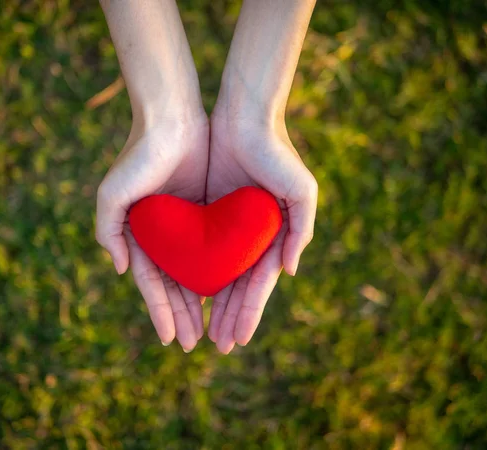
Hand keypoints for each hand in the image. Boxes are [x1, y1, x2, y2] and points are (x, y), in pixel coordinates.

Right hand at [96, 115, 208, 351]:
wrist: (172, 116)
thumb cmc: (139, 154)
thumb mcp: (113, 193)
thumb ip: (108, 231)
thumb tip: (121, 269)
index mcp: (138, 234)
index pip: (150, 283)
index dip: (159, 311)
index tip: (169, 338)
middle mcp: (161, 234)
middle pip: (173, 283)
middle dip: (181, 314)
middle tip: (193, 343)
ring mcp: (184, 225)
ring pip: (194, 271)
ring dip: (200, 301)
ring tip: (210, 329)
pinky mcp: (207, 211)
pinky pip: (214, 248)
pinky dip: (218, 271)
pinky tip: (226, 292)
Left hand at [206, 115, 317, 353]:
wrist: (243, 115)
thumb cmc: (276, 151)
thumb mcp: (300, 191)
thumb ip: (300, 231)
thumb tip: (288, 272)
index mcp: (271, 235)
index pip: (258, 283)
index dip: (249, 312)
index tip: (238, 339)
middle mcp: (248, 236)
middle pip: (236, 285)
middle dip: (229, 316)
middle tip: (218, 346)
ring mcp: (226, 226)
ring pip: (215, 272)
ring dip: (210, 303)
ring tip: (201, 332)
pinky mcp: (205, 211)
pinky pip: (197, 248)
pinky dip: (193, 272)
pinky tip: (186, 293)